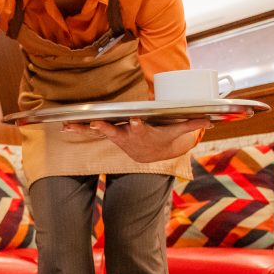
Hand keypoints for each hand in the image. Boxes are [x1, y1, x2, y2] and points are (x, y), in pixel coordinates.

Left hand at [70, 117, 209, 162]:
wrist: (151, 154)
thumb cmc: (164, 136)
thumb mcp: (177, 131)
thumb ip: (191, 124)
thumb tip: (211, 119)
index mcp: (143, 132)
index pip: (141, 128)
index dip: (138, 125)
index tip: (135, 120)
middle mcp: (127, 135)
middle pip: (115, 131)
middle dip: (105, 128)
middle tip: (95, 124)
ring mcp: (116, 136)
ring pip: (99, 131)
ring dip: (84, 129)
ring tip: (68, 126)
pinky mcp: (108, 135)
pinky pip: (90, 131)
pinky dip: (77, 129)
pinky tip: (63, 125)